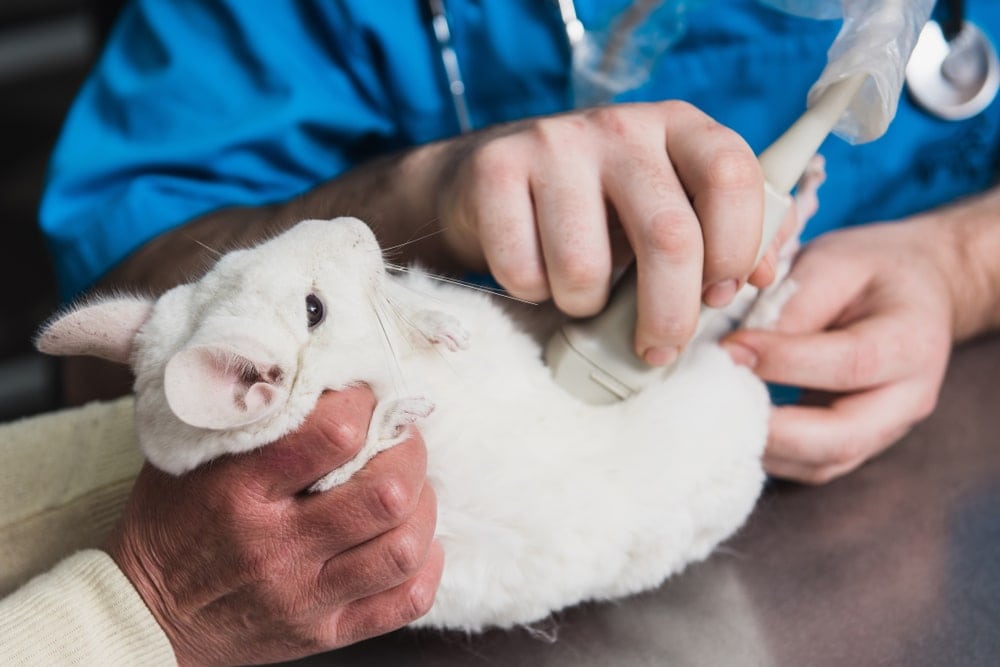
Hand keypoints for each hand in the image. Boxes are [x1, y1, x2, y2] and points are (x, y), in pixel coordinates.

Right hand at [105, 387, 442, 664]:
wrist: (145, 615)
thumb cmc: (173, 520)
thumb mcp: (189, 454)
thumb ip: (244, 411)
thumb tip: (309, 360)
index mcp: (238, 491)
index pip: (333, 434)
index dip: (365, 405)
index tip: (366, 398)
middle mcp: (276, 547)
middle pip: (385, 493)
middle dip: (409, 453)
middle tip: (402, 438)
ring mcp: (303, 597)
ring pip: (402, 548)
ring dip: (422, 508)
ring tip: (410, 488)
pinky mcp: (323, 634)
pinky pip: (403, 601)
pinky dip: (426, 565)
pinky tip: (412, 540)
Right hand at [435, 102, 766, 365]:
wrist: (489, 180)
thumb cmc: (596, 205)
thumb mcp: (666, 206)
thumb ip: (723, 235)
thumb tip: (764, 275)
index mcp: (677, 125)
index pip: (732, 176)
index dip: (736, 248)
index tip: (718, 295)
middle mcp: (619, 125)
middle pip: (668, 236)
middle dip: (668, 314)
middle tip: (657, 348)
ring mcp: (553, 143)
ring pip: (585, 267)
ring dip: (585, 306)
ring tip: (581, 292)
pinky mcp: (495, 171)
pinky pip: (524, 271)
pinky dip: (533, 294)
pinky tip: (537, 274)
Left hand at [722, 220, 955, 483]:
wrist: (920, 289)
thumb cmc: (871, 270)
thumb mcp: (834, 264)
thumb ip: (795, 306)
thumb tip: (743, 352)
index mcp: (910, 342)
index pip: (850, 364)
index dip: (784, 361)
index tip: (729, 349)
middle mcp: (907, 399)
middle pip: (842, 437)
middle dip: (771, 429)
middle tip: (715, 403)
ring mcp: (885, 430)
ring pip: (823, 463)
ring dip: (763, 449)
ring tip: (714, 419)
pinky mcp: (858, 444)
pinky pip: (811, 466)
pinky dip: (769, 454)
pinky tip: (731, 428)